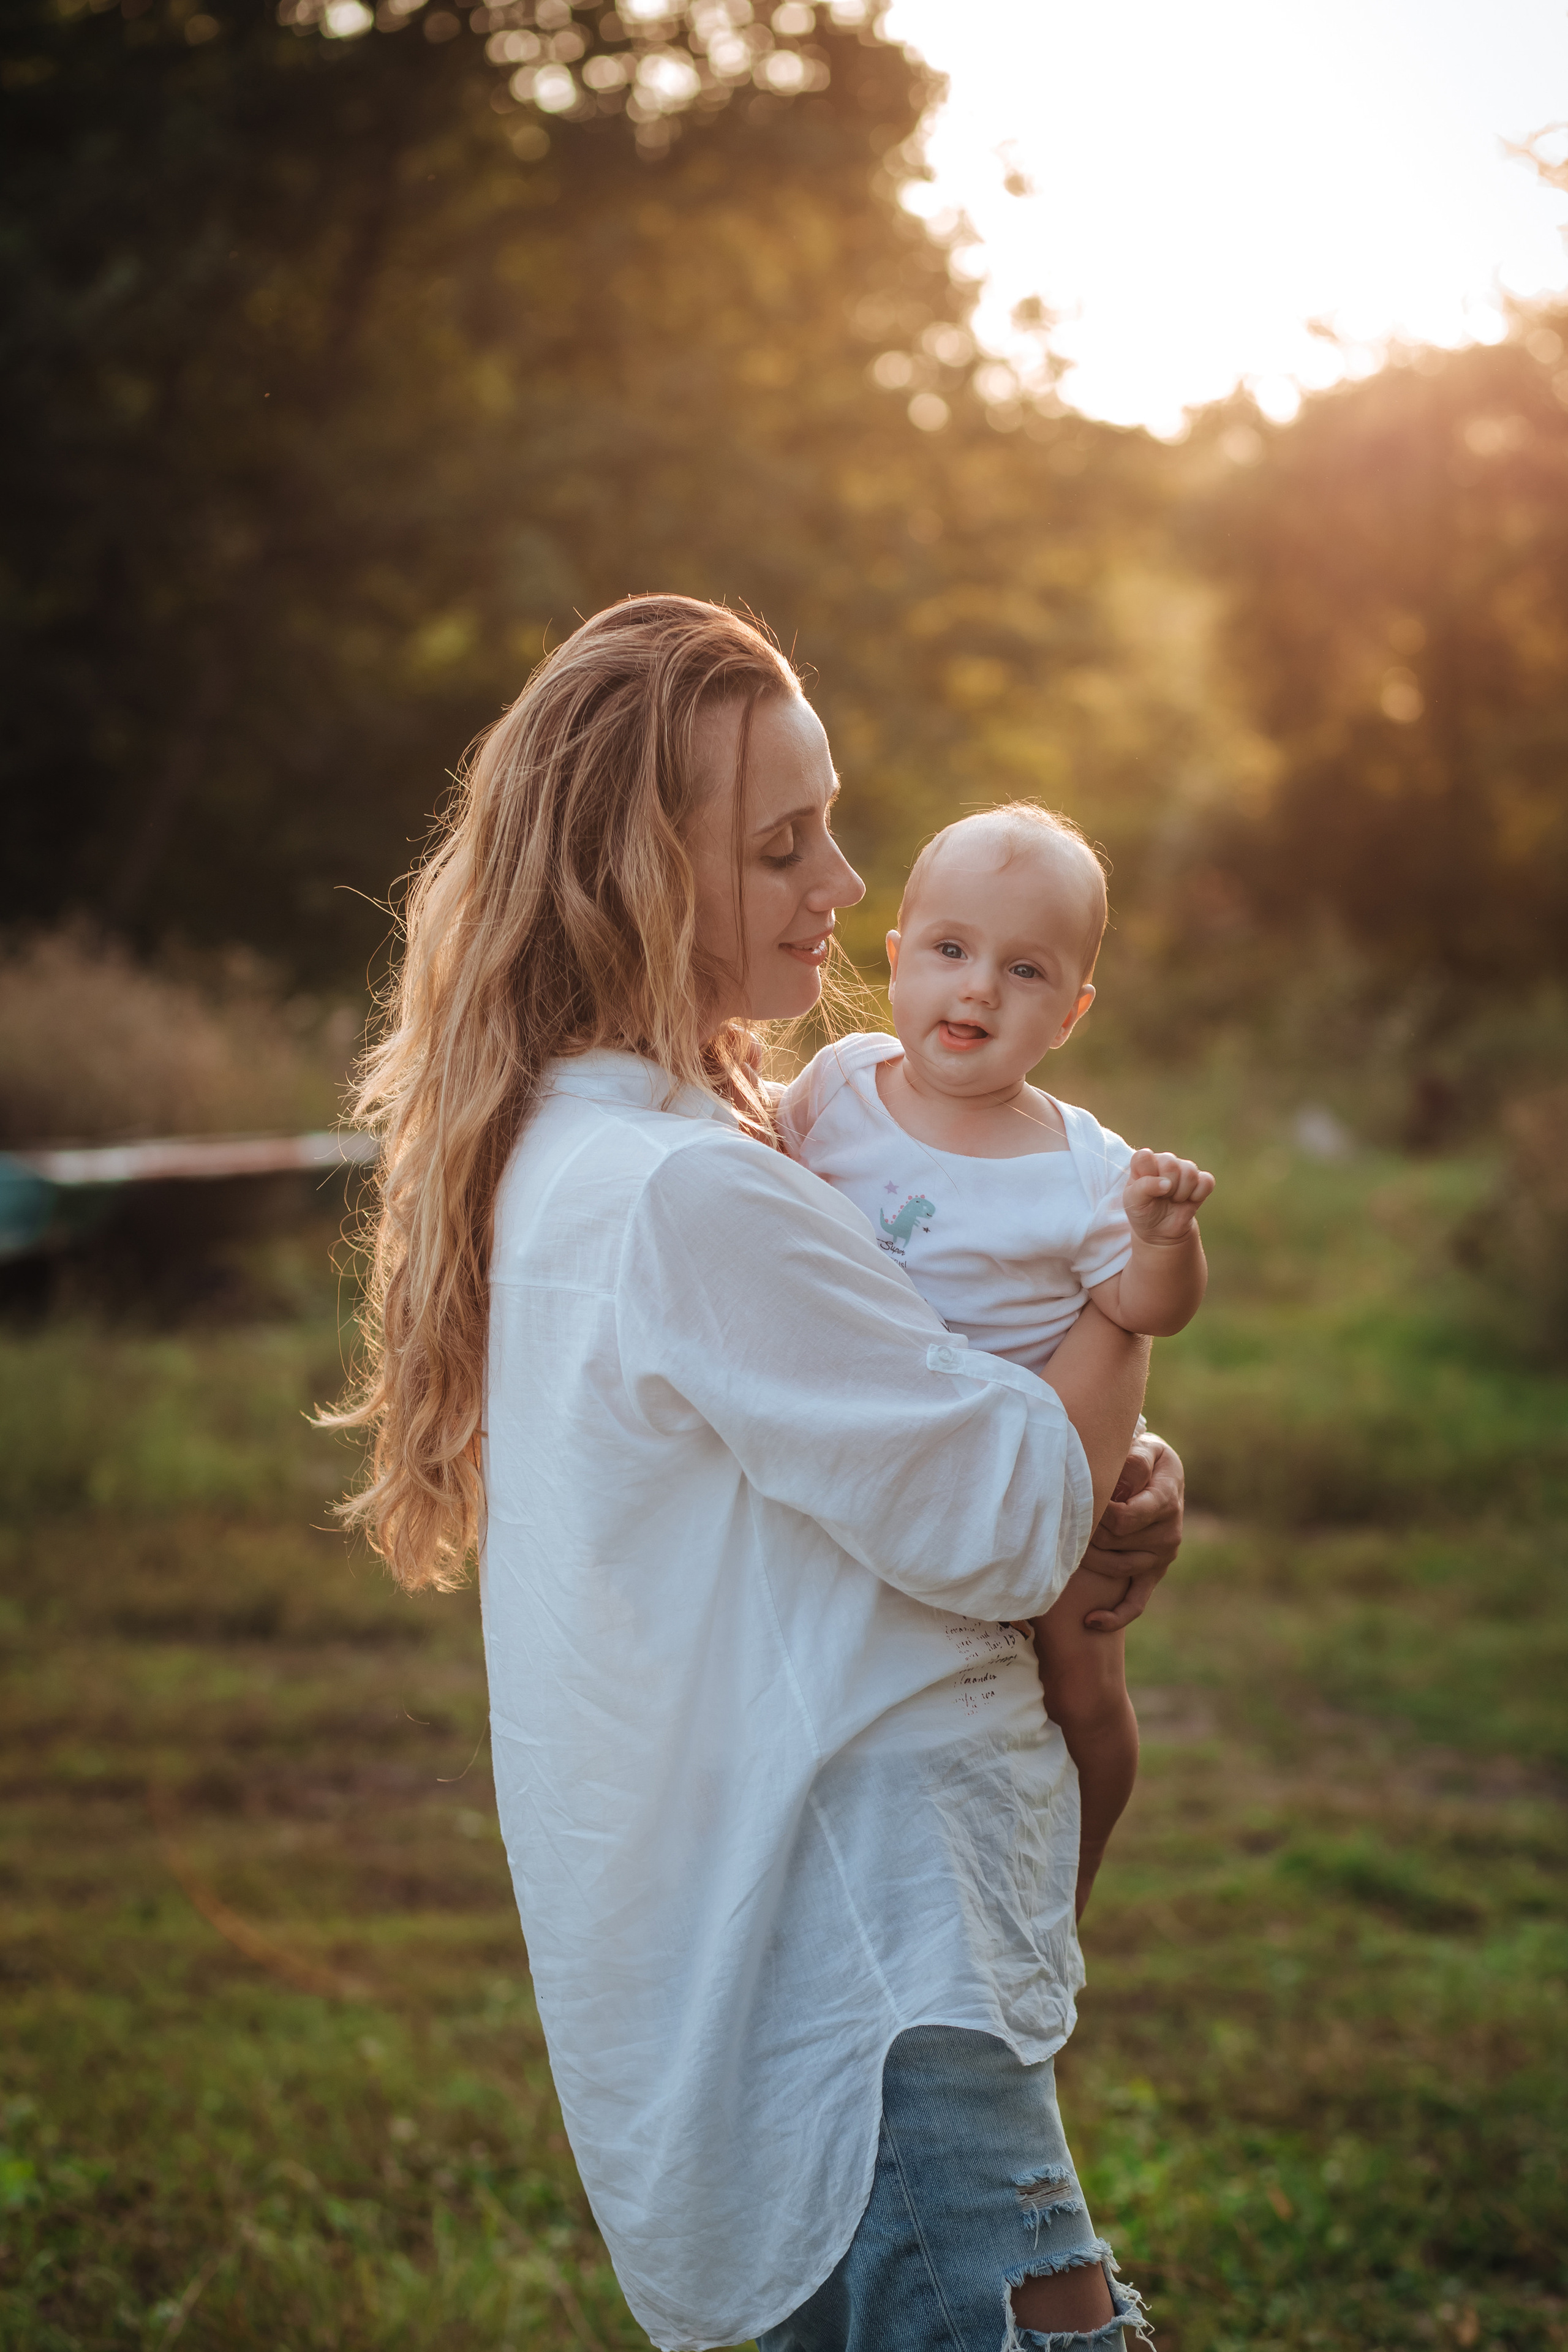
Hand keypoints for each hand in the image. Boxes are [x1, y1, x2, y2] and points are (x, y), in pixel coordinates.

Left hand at [1079, 1431, 1183, 1629]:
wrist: (1163, 1474)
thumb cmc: (1144, 1457)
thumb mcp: (1145, 1447)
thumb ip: (1134, 1460)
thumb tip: (1124, 1474)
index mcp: (1165, 1500)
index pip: (1123, 1518)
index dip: (1095, 1513)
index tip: (1078, 1499)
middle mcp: (1168, 1533)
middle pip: (1114, 1543)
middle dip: (1086, 1531)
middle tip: (1066, 1517)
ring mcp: (1161, 1557)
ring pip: (1117, 1568)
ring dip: (1087, 1559)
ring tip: (1066, 1545)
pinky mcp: (1153, 1573)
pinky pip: (1136, 1602)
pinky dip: (1115, 1616)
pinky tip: (1091, 1621)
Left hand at [1124, 1149, 1213, 1244]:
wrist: (1161, 1229)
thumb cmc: (1144, 1211)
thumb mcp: (1134, 1202)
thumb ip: (1144, 1188)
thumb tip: (1166, 1183)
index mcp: (1144, 1163)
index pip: (1144, 1156)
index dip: (1147, 1174)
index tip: (1147, 1190)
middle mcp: (1164, 1161)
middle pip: (1171, 1164)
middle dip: (1167, 1187)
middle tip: (1162, 1197)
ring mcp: (1184, 1169)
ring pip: (1190, 1172)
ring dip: (1181, 1193)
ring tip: (1173, 1199)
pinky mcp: (1200, 1180)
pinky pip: (1206, 1181)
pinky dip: (1198, 1195)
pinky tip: (1189, 1200)